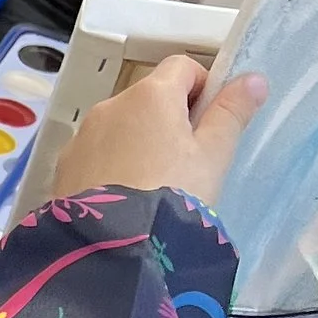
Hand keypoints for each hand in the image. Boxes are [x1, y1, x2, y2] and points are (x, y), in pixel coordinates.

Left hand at [46, 54, 265, 206]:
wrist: (111, 250)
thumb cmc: (174, 196)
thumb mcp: (213, 156)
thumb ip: (231, 113)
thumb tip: (253, 79)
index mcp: (149, 94)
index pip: (181, 67)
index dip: (202, 88)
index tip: (211, 123)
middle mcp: (109, 106)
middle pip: (148, 98)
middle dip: (169, 119)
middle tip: (187, 161)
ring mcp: (81, 137)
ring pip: (120, 127)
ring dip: (139, 142)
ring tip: (154, 185)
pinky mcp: (63, 168)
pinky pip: (96, 155)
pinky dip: (112, 165)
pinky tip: (124, 198)